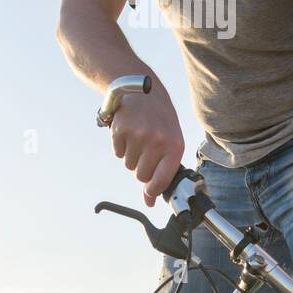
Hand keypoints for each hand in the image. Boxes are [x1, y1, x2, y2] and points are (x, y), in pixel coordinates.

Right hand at [108, 87, 185, 206]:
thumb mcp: (170, 141)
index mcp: (174, 145)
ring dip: (132, 156)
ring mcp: (138, 136)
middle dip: (142, 169)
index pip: (162, 180)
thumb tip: (149, 202)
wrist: (144, 90)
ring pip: (129, 165)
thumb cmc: (161, 120)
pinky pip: (118, 153)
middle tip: (146, 152)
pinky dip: (122, 147)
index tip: (150, 191)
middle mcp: (157, 141)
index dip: (154, 190)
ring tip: (139, 138)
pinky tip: (129, 132)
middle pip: (141, 176)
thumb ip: (162, 171)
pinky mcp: (121, 131)